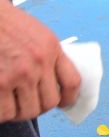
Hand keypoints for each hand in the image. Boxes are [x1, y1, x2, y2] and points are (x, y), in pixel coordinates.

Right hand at [0, 0, 80, 121]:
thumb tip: (53, 78)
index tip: (63, 103)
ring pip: (27, 112)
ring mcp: (17, 75)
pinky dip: (1, 113)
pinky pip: (4, 113)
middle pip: (49, 103)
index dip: (69, 98)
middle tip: (27, 103)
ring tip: (10, 104)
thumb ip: (46, 53)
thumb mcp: (34, 32)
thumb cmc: (3, 23)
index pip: (72, 82)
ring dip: (18, 112)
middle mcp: (38, 63)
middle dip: (39, 107)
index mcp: (51, 48)